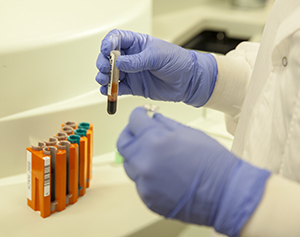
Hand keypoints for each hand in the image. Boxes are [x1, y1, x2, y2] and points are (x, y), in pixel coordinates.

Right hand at [96, 29, 217, 106]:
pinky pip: (118, 88)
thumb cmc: (178, 62)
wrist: (188, 81)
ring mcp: (132, 73)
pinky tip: (108, 91)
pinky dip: (111, 90)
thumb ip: (138, 60)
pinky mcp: (134, 87)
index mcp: (138, 44)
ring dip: (105, 77)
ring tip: (105, 81)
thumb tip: (119, 62)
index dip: (108, 43)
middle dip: (104, 62)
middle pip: (109, 57)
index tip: (106, 51)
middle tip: (106, 69)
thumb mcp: (158, 56)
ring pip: (111, 74)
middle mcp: (132, 58)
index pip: (117, 39)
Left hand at [117, 107, 270, 235]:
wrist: (225, 194)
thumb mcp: (189, 133)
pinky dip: (146, 174)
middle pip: (123, 143)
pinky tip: (162, 173)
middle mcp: (144, 161)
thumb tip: (152, 118)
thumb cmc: (212, 162)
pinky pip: (139, 181)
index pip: (134, 120)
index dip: (138, 115)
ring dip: (137, 155)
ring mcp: (144, 182)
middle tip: (139, 133)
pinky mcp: (147, 198)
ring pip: (129, 163)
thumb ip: (165, 124)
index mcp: (155, 140)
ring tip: (154, 155)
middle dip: (130, 134)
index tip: (141, 116)